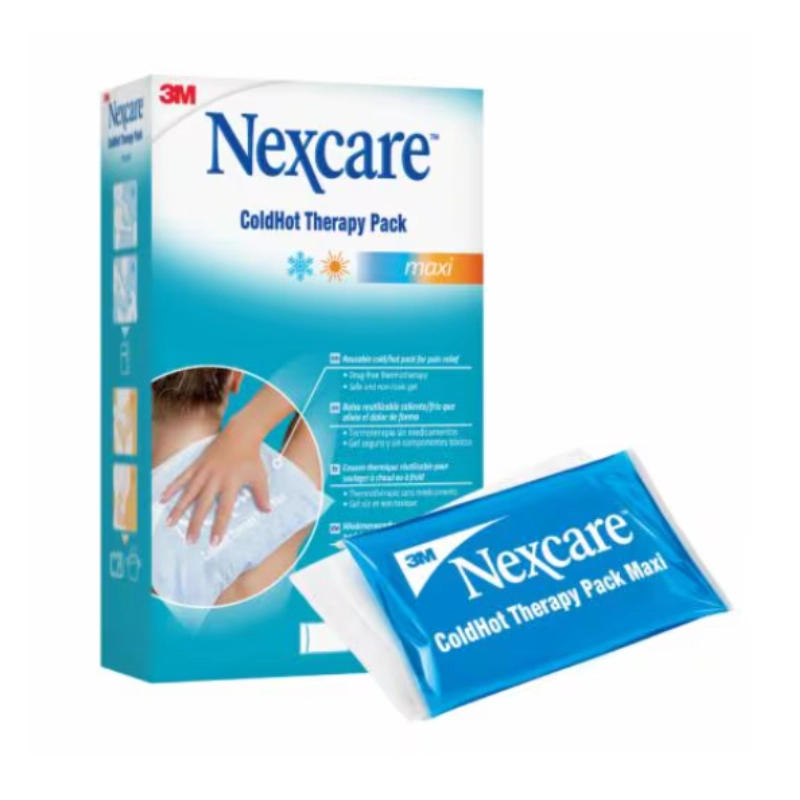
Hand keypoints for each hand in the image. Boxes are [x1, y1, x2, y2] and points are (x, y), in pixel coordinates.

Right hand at [161, 417, 270, 545]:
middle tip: (190, 540)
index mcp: (230, 484)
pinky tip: (162, 498)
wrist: (240, 434)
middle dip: (196, 523)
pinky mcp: (197, 464)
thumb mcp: (260, 477)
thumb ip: (262, 495)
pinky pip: (182, 478)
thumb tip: (268, 511)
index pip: (224, 510)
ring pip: (188, 493)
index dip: (219, 526)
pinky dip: (172, 488)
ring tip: (170, 523)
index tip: (214, 542)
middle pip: (203, 505)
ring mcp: (204, 472)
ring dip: (179, 509)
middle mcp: (215, 479)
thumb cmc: (251, 458)